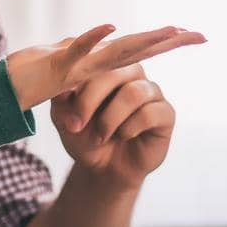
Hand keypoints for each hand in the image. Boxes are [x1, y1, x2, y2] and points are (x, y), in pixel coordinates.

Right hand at [5, 24, 203, 111]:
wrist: (3, 85)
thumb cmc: (32, 82)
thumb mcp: (66, 91)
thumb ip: (79, 92)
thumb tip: (85, 103)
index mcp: (98, 65)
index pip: (138, 53)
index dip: (163, 44)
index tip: (192, 35)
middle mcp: (93, 59)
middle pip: (137, 49)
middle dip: (167, 41)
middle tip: (198, 34)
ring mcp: (77, 60)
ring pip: (116, 49)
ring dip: (143, 41)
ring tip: (170, 33)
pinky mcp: (58, 65)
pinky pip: (78, 51)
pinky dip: (92, 39)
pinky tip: (110, 28)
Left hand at [51, 64, 178, 189]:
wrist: (103, 168)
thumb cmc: (84, 136)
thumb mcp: (64, 118)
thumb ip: (61, 98)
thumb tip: (61, 84)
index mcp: (107, 65)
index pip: (94, 58)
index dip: (76, 79)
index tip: (62, 102)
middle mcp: (131, 72)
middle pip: (114, 72)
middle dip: (89, 100)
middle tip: (76, 125)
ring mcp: (151, 90)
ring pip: (133, 92)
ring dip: (110, 118)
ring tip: (100, 135)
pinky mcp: (165, 112)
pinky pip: (150, 112)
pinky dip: (129, 128)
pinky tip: (123, 136)